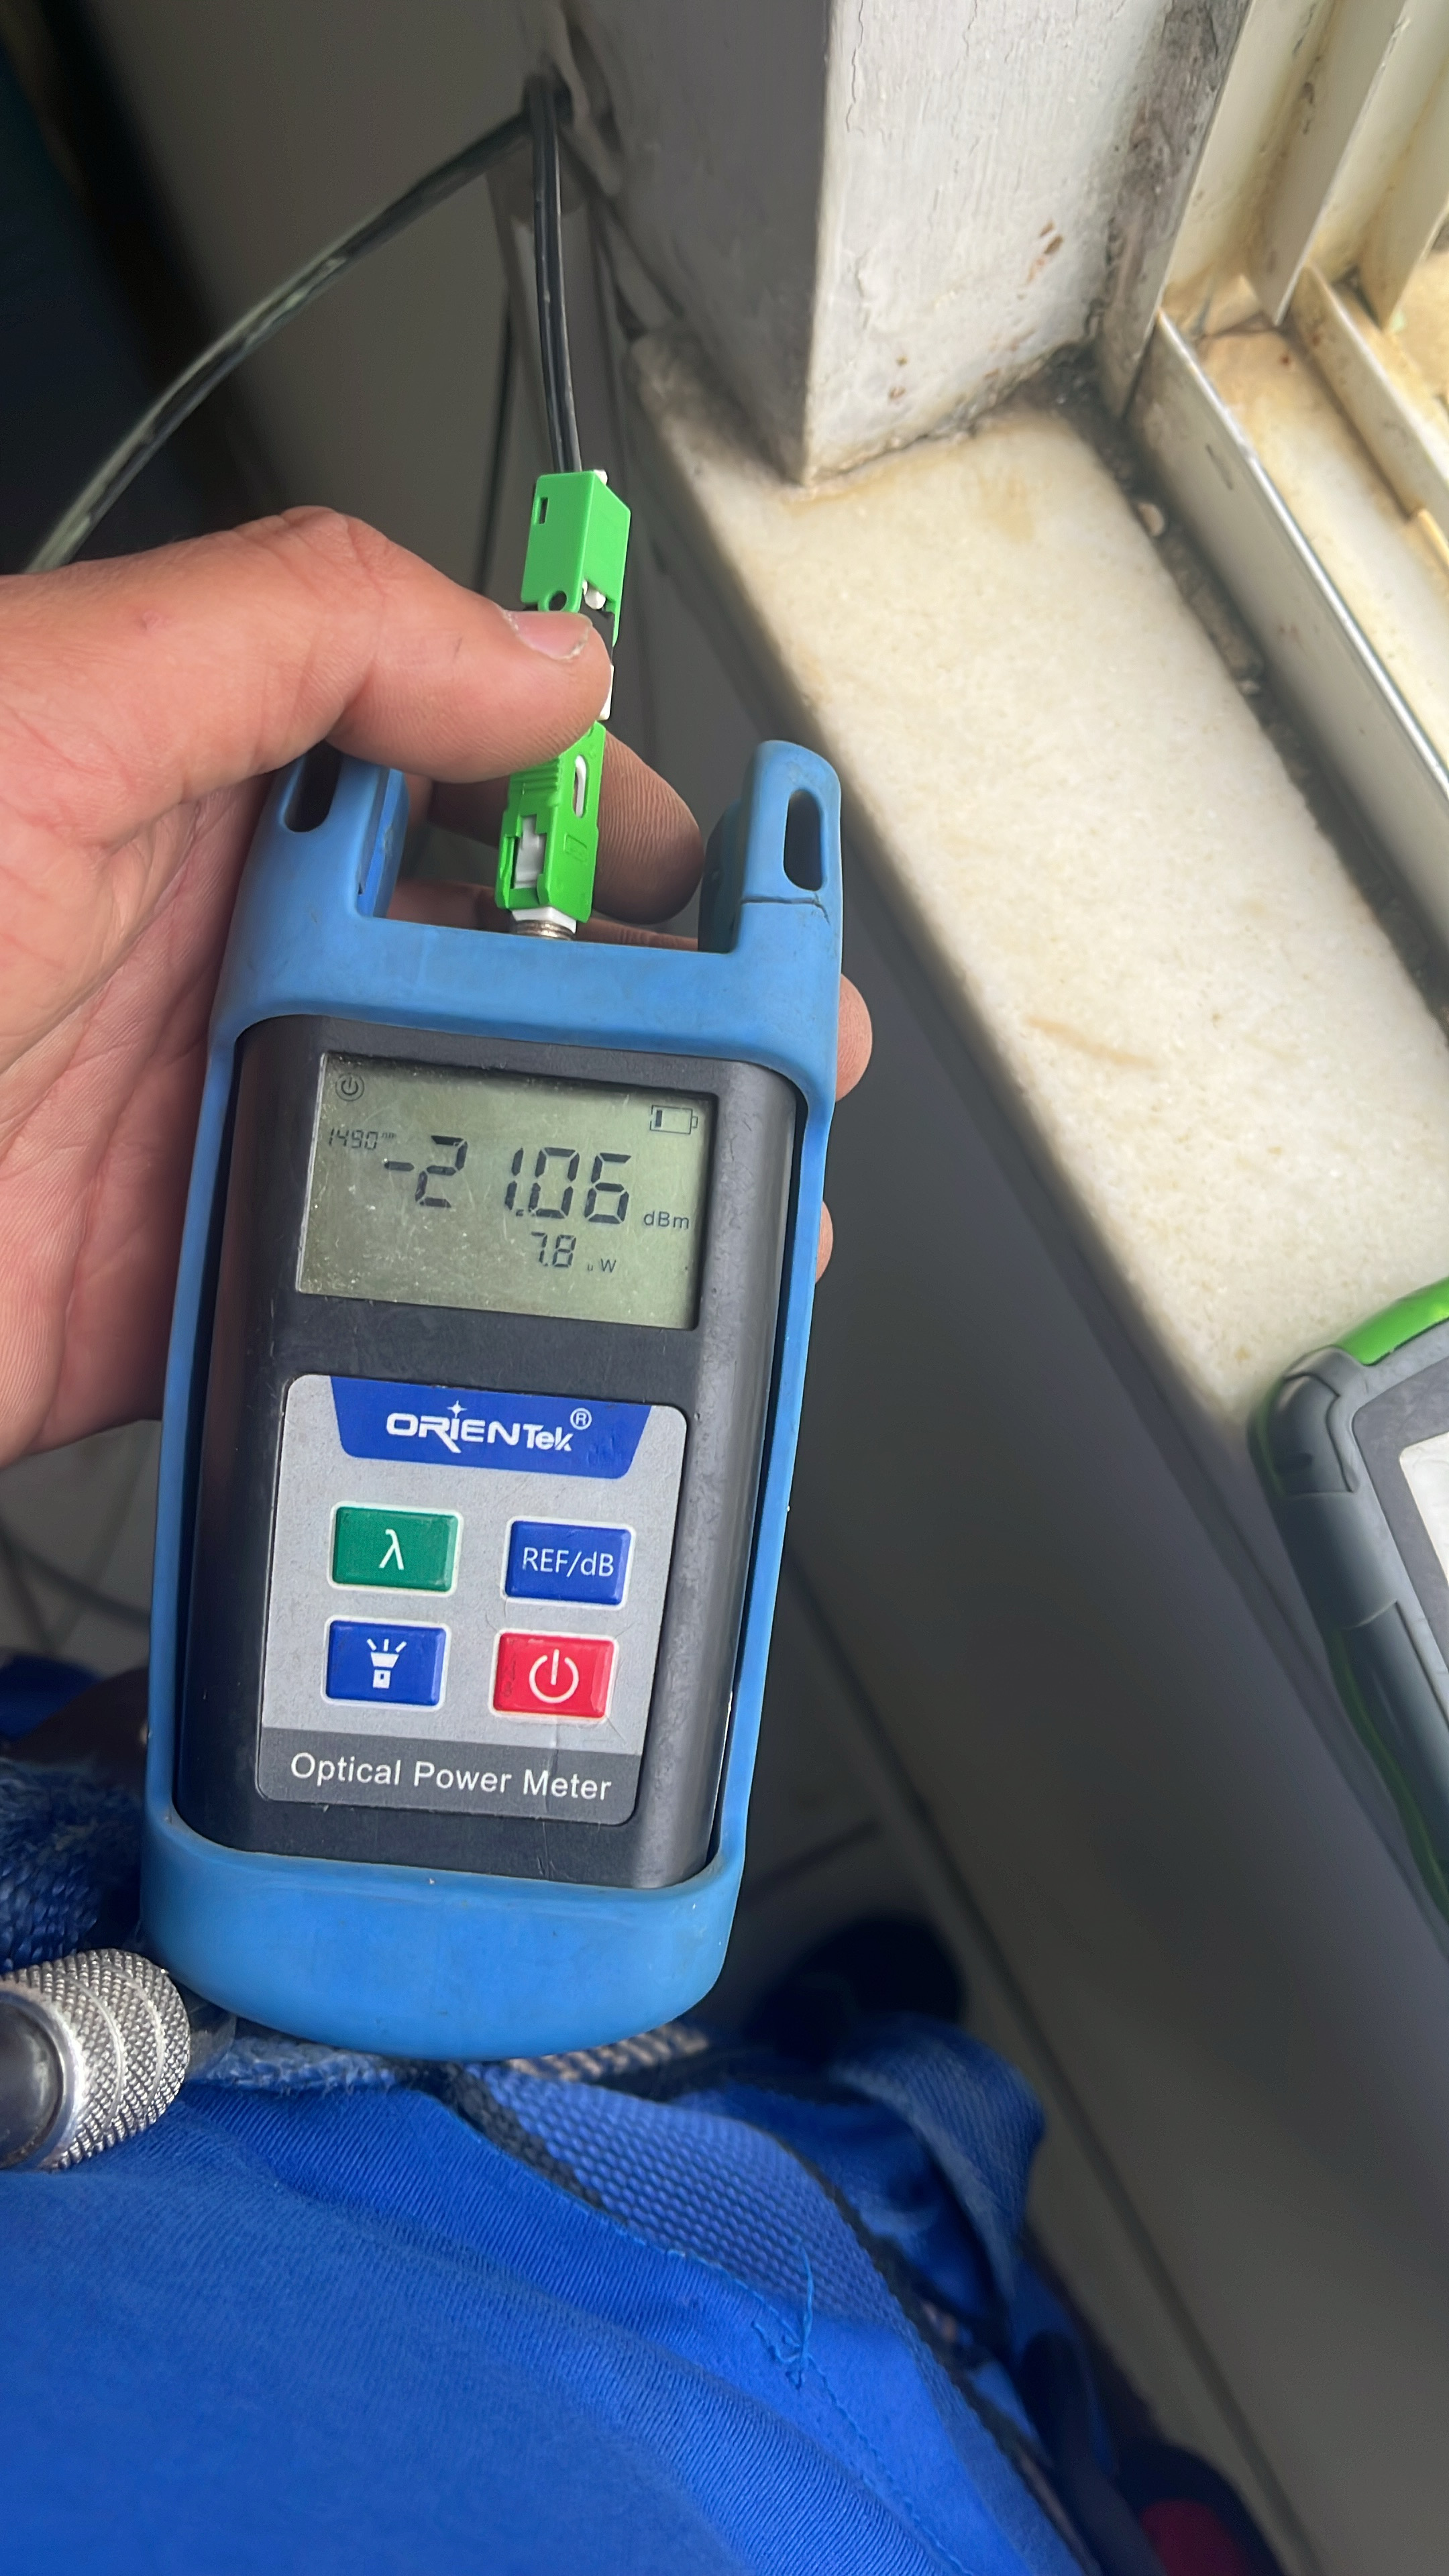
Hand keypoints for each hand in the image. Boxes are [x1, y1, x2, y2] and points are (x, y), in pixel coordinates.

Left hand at [0, 510, 869, 1466]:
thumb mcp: (41, 706)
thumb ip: (296, 639)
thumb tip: (538, 661)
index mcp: (212, 795)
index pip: (476, 786)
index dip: (625, 832)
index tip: (738, 899)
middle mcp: (228, 963)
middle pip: (503, 986)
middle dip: (660, 1029)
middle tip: (777, 1083)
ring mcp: (213, 1133)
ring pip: (462, 1156)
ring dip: (597, 1194)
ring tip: (728, 1235)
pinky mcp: (184, 1289)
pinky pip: (368, 1302)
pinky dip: (476, 1334)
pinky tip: (566, 1348)